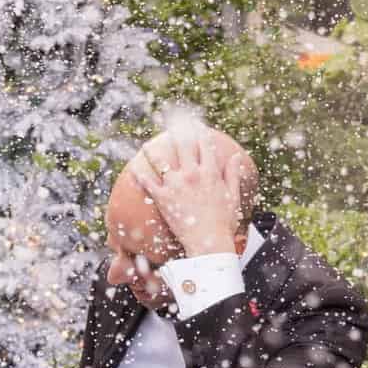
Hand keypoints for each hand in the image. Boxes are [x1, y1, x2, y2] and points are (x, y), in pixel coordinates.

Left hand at [129, 125, 243, 257]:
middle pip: (182, 146)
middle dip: (177, 133)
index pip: (204, 145)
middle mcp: (192, 174)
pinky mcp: (163, 198)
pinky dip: (140, 176)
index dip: (199, 133)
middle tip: (171, 127)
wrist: (210, 242)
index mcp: (210, 172)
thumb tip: (234, 158)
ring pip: (160, 161)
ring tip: (146, 146)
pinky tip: (134, 170)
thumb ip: (232, 175)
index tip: (195, 126)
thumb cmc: (224, 222)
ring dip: (152, 151)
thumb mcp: (233, 197)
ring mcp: (176, 185)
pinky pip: (148, 183)